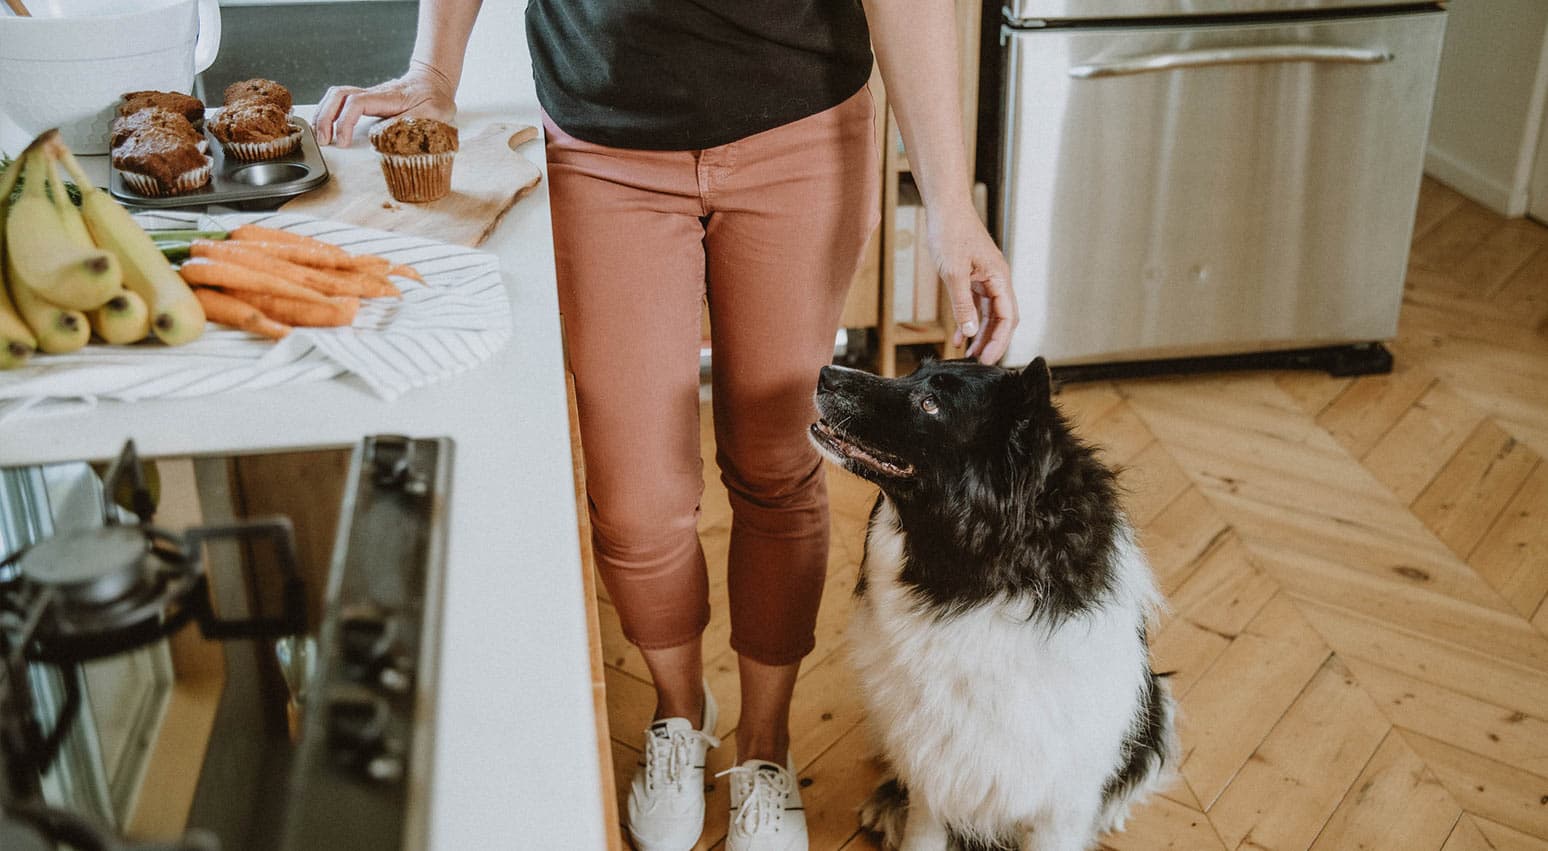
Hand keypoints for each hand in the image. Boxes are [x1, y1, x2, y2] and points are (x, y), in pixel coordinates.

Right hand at [314, 61, 456, 146]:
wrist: (434, 82)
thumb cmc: (435, 99)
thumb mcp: (434, 112)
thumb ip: (412, 122)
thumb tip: (386, 134)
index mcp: (387, 97)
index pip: (356, 103)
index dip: (345, 122)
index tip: (343, 142)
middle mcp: (373, 93)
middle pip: (338, 95)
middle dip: (325, 117)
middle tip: (323, 141)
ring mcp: (368, 95)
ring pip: (336, 96)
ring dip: (323, 114)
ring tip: (320, 136)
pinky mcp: (367, 101)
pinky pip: (341, 102)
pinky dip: (329, 112)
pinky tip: (326, 126)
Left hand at [926, 201, 1017, 362]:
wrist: (944, 207)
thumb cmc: (950, 231)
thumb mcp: (953, 272)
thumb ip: (962, 304)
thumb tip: (971, 332)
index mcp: (1000, 277)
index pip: (1008, 318)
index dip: (999, 341)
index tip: (986, 360)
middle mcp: (997, 279)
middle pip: (1001, 319)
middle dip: (992, 342)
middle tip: (978, 363)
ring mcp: (985, 278)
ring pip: (988, 314)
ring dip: (980, 335)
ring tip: (968, 355)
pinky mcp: (973, 276)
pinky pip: (975, 305)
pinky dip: (968, 321)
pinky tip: (958, 337)